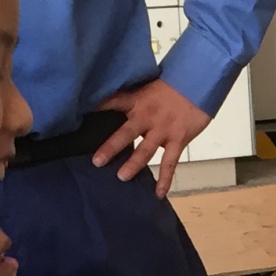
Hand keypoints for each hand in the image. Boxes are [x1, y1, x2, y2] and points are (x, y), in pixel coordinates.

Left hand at [93, 79, 211, 199]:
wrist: (198, 82)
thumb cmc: (173, 85)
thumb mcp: (148, 86)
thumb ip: (133, 98)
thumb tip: (115, 103)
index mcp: (138, 101)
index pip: (112, 103)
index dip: (96, 109)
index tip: (78, 117)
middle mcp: (147, 116)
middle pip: (126, 133)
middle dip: (111, 148)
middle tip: (97, 162)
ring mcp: (163, 130)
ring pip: (146, 150)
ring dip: (134, 164)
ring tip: (122, 177)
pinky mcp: (178, 140)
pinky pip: (170, 163)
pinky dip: (165, 179)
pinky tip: (158, 194)